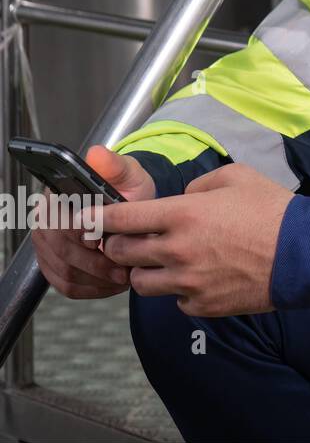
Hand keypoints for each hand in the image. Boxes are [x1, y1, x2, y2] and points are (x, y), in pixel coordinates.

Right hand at [30, 145, 154, 299]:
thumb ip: (114, 166)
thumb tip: (96, 154)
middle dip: (96, 264)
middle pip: (63, 252)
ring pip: (65, 273)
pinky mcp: (53, 265)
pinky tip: (111, 283)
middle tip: (123, 268)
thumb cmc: (127, 190)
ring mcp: (46, 245)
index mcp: (58, 196)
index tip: (107, 244)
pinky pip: (67, 286)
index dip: (85, 237)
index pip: (63, 222)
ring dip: (96, 279)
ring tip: (122, 276)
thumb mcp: (128, 174)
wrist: (129, 206)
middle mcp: (46, 220)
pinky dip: (91, 289)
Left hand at [90, 163, 293, 316]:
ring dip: (145, 272)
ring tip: (164, 263)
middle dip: (118, 247)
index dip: (98, 218)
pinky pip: (175, 301)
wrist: (303, 254)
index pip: (121, 217)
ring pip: (141, 284)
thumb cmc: (273, 211)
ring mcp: (187, 282)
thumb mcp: (237, 177)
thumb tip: (184, 198)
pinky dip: (180, 291)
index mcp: (182, 214)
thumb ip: (199, 185)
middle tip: (129, 241)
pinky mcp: (201, 305)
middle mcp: (177, 250)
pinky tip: (200, 278)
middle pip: (123, 254)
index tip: (87, 220)